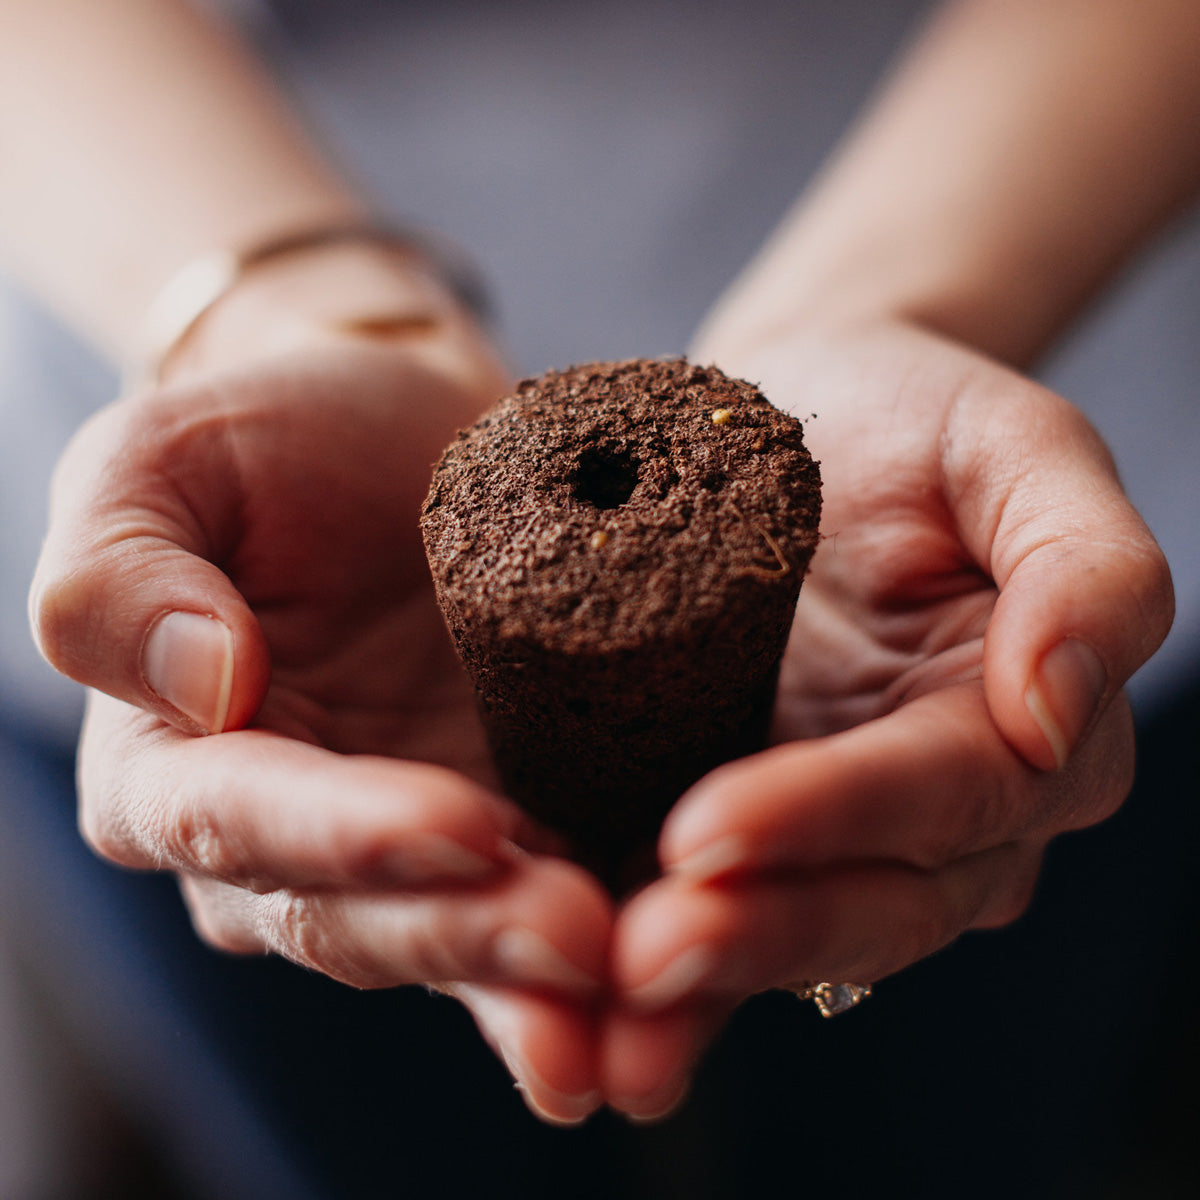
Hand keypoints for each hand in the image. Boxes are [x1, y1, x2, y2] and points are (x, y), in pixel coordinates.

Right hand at [30, 247, 612, 1125]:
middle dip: (469, 934)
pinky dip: (612, 959)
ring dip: (546, 984)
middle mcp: (292, 835)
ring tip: (634, 982)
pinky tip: (679, 985)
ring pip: (464, 944)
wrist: (409, 430)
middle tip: (578, 937)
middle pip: (361, 915)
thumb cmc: (277, 437)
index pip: (240, 819)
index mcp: (182, 761)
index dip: (346, 836)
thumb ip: (121, 576)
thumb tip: (202, 685)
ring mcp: (416, 844)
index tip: (462, 826)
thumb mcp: (161, 464)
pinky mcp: (519, 829)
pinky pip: (557, 907)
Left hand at [601, 317, 1173, 1118]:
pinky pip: (720, 907)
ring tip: (604, 992)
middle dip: (762, 932)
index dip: (835, 817)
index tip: (707, 831)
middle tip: (644, 951)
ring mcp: (840, 824)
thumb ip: (1085, 567)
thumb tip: (1055, 714)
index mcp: (1022, 720)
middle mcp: (944, 804)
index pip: (946, 793)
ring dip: (708, 982)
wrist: (799, 409)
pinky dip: (662, 966)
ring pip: (799, 933)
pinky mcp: (750, 821)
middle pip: (877, 899)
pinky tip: (584, 997)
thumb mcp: (1017, 445)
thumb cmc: (912, 414)